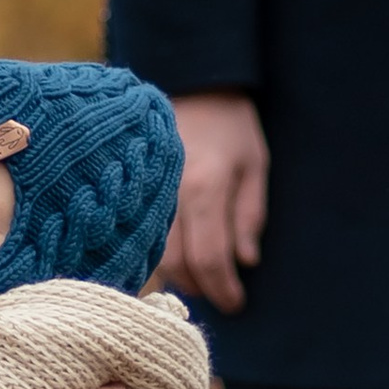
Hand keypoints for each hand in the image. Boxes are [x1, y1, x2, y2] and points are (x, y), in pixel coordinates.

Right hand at [158, 93, 267, 314]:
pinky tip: (181, 261)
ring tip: (204, 280)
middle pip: (177, 265)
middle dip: (201, 289)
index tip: (236, 304)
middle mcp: (169, 195)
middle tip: (222, 295)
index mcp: (204, 188)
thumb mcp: (255, 164)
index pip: (209, 258)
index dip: (223, 289)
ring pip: (156, 256)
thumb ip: (250, 215)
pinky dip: (163, 258)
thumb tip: (245, 262)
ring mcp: (146, 194)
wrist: (189, 84)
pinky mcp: (133, 192)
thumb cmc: (231, 125)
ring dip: (180, 278)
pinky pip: (143, 238)